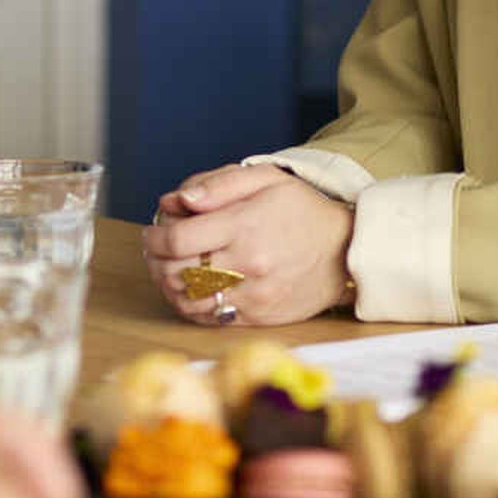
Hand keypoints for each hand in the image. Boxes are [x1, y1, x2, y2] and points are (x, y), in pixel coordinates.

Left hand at [139, 164, 351, 326]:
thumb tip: (178, 200)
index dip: (155, 237)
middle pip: (178, 272)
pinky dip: (191, 307)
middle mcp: (249, 263)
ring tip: (168, 271)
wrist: (345, 249)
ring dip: (169, 287)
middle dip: (156, 261)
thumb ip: (218, 184)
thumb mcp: (266, 178)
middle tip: (153, 252)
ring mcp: (254, 295)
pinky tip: (190, 291)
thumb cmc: (301, 210)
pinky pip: (212, 318)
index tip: (151, 232)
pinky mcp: (260, 317)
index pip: (179, 239)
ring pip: (190, 300)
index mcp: (245, 225)